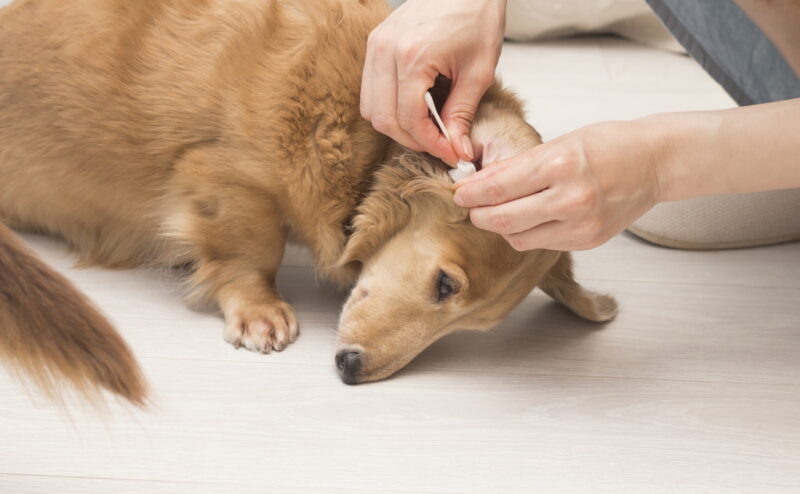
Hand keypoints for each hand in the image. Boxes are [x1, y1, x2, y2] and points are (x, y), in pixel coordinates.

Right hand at [361, 0, 505, 165]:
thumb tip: (457, 150)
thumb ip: (462, 114)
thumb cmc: (477, 17)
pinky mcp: (375, 44)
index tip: (452, 154)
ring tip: (428, 131)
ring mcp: (375, 46)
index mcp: (412, 56)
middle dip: (413, 140)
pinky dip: (389, 107)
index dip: (431, 144)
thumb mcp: (478, 71)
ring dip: (398, 126)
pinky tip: (416, 109)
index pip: (410, 120)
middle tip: (441, 146)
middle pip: (384, 119)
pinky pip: (371, 90)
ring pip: (371, 108)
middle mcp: (385, 51)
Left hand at [453, 121, 663, 250]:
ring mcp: (581, 225)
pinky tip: (529, 217)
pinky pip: (541, 243)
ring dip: (501, 227)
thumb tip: (479, 181)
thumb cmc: (609, 145)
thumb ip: (518, 165)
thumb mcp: (560, 143)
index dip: (470, 194)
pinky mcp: (587, 241)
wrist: (655, 163)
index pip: (498, 188)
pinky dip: (527, 232)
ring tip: (500, 211)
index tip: (458, 194)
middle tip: (471, 207)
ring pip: (518, 238)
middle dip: (479, 215)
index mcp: (561, 165)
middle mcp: (571, 199)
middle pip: (503, 220)